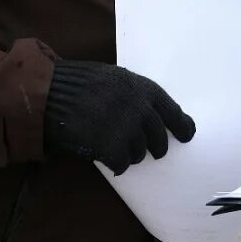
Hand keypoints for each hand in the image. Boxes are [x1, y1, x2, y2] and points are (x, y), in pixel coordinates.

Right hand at [43, 60, 195, 174]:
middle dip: (157, 147)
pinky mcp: (111, 145)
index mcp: (143, 88)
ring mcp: (127, 127)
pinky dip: (116, 163)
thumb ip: (135, 93)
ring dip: (132, 154)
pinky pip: (122, 163)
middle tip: (153, 151)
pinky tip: (107, 157)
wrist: (53, 92)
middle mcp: (140, 107)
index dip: (182, 125)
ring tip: (118, 148)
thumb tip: (152, 114)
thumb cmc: (80, 82)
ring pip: (140, 152)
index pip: (172, 111)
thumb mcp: (114, 77)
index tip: (187, 134)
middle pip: (159, 137)